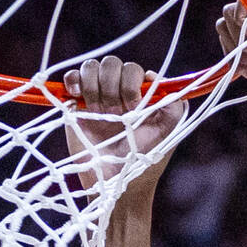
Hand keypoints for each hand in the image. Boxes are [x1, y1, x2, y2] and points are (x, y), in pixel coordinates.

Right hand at [64, 57, 185, 181]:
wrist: (116, 182)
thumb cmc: (144, 160)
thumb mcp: (168, 132)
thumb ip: (173, 104)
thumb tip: (154, 76)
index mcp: (139, 95)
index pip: (133, 70)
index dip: (131, 85)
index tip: (133, 109)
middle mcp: (118, 92)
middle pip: (112, 64)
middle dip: (112, 88)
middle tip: (116, 115)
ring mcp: (96, 97)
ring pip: (92, 67)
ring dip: (94, 87)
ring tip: (99, 113)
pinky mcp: (76, 105)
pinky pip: (72, 77)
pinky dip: (73, 80)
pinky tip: (78, 97)